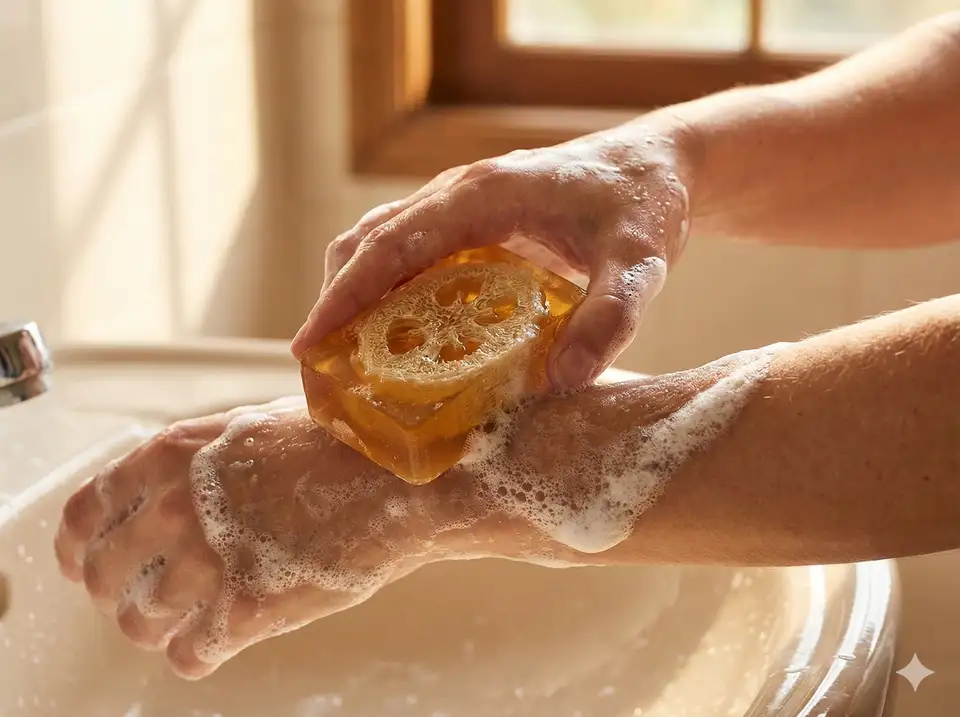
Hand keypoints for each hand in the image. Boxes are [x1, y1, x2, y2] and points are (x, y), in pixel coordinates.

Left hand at [54, 398, 431, 678]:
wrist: (402, 480)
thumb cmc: (339, 445)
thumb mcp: (252, 426)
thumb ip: (194, 456)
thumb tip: (160, 488)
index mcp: (171, 456)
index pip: (84, 514)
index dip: (80, 546)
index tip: (86, 562)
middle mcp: (174, 508)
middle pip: (103, 574)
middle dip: (115, 591)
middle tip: (141, 597)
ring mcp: (207, 562)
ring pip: (139, 621)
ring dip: (157, 626)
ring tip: (185, 619)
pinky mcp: (244, 611)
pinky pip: (187, 655)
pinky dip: (196, 652)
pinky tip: (217, 638)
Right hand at [291, 114, 697, 388]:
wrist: (656, 167)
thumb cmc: (644, 205)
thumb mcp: (640, 263)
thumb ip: (610, 317)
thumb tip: (562, 383)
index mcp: (485, 194)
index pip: (393, 243)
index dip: (345, 295)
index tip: (309, 343)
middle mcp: (460, 192)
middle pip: (369, 242)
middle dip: (334, 302)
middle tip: (318, 370)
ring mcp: (461, 204)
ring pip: (380, 243)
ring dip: (352, 295)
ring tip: (342, 360)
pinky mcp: (471, 221)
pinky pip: (408, 251)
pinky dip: (384, 290)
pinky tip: (393, 337)